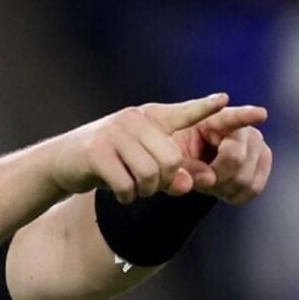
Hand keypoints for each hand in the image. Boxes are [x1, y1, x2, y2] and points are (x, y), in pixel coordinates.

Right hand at [48, 93, 268, 203]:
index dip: (211, 110)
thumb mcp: (142, 164)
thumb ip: (171, 172)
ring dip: (145, 191)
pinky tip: (119, 194)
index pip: (187, 112)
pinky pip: (127, 184)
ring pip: (151, 174)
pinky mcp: (96, 152)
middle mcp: (134, 119)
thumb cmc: (109, 161)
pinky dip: (127, 196)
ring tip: (133, 188)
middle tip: (148, 186)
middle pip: (171, 160)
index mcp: (150, 118)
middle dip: (164, 182)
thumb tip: (192, 184)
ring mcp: (114, 134)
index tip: (235, 103)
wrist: (63, 162)